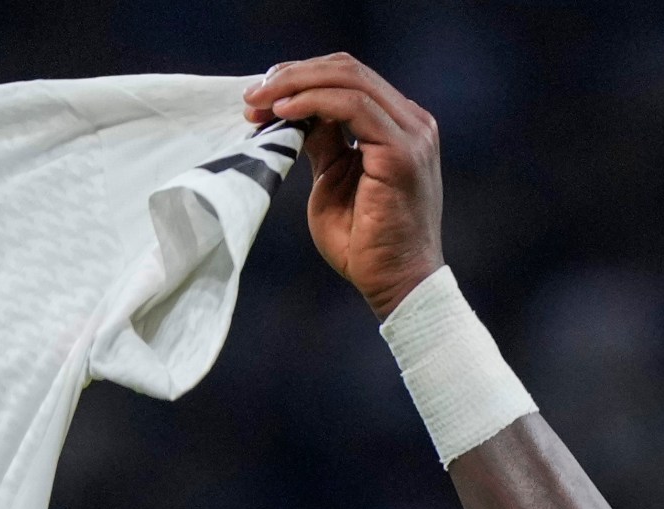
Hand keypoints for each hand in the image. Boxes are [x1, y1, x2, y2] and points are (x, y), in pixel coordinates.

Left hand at [244, 55, 443, 319]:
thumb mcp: (333, 180)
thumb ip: (323, 142)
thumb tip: (294, 112)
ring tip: (259, 103)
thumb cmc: (363, 243)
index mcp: (398, 124)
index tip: (258, 97)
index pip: (348, 78)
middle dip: (292, 76)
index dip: (299, 79)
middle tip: (252, 94)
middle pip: (347, 70)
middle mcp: (411, 121)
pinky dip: (313, 103)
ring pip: (349, 79)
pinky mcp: (402, 151)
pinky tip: (283, 113)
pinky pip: (353, 106)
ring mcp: (411, 133)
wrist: (393, 284)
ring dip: (296, 86)